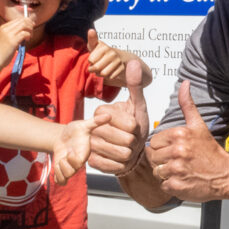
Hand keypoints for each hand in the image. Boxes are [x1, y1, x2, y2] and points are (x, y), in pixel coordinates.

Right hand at [0, 14, 34, 65]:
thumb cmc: (1, 51)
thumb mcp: (4, 38)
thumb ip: (12, 33)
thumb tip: (24, 30)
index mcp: (3, 27)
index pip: (18, 19)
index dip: (27, 21)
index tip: (31, 26)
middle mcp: (5, 29)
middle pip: (22, 21)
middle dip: (30, 25)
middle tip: (32, 32)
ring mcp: (9, 34)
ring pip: (24, 25)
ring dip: (30, 30)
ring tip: (29, 37)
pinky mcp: (13, 41)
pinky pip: (24, 33)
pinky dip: (28, 36)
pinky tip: (27, 40)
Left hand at [50, 117, 95, 184]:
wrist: (65, 136)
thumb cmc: (76, 131)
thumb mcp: (84, 125)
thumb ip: (95, 122)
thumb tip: (108, 115)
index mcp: (83, 154)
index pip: (79, 163)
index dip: (72, 159)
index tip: (69, 151)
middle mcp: (77, 163)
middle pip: (71, 173)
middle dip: (65, 166)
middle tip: (64, 157)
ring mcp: (70, 167)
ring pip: (65, 178)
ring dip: (59, 170)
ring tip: (60, 160)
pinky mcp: (63, 170)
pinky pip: (60, 181)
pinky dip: (57, 176)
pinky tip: (58, 165)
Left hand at [87, 29, 127, 85]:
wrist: (121, 58)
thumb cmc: (103, 52)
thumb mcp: (96, 45)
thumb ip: (92, 39)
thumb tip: (91, 30)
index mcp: (104, 47)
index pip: (91, 60)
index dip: (91, 61)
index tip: (93, 58)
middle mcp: (112, 53)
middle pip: (97, 68)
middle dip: (94, 69)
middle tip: (95, 66)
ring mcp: (118, 61)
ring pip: (103, 74)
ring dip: (100, 74)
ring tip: (101, 69)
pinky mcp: (122, 68)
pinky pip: (110, 77)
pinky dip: (108, 76)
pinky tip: (109, 71)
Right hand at [88, 58, 149, 174]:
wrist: (127, 152)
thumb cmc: (134, 128)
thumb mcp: (138, 106)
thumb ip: (135, 86)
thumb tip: (134, 62)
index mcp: (101, 112)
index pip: (129, 124)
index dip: (137, 128)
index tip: (133, 126)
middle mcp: (92, 128)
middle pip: (127, 140)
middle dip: (135, 142)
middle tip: (130, 140)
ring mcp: (90, 146)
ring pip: (122, 154)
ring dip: (130, 154)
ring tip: (126, 149)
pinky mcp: (92, 162)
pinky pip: (115, 166)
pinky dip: (122, 165)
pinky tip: (119, 160)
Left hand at [146, 81, 228, 201]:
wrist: (226, 175)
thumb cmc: (210, 152)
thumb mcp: (198, 126)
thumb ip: (187, 105)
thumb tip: (185, 84)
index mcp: (179, 134)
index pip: (153, 142)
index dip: (162, 147)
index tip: (174, 149)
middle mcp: (177, 151)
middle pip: (153, 156)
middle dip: (162, 160)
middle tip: (178, 161)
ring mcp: (176, 169)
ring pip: (156, 171)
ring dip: (166, 172)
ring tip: (180, 170)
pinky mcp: (176, 185)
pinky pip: (163, 184)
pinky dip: (171, 184)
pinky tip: (182, 179)